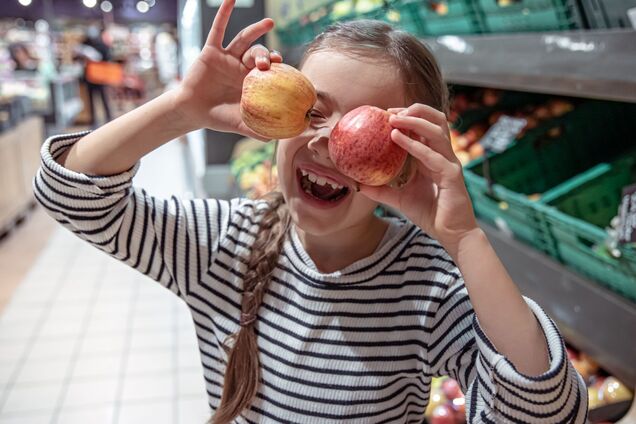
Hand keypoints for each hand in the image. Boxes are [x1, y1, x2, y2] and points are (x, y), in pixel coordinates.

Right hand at [174, 0, 281, 139]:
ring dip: (256, 30)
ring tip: (269, 23)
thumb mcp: (242, 124)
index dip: (278, 67)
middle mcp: (241, 66)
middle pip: (258, 53)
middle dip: (265, 55)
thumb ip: (259, 130)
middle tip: (269, 61)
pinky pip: (218, 29)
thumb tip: (280, 139)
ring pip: (244, 40)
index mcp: (252, 81)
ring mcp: (227, 57)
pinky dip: (224, 13)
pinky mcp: (212, 51)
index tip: (284, 67)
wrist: (193, 112)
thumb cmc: (219, 117)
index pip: (269, 69)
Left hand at [359, 104, 478, 255]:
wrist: (450, 233)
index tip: (385, 113)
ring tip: (393, 118)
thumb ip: (382, 190)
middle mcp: (443, 155)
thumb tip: (358, 185)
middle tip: (390, 111)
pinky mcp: (451, 175)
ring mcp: (449, 163)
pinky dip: (414, 144)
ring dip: (414, 120)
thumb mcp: (399, 199)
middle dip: (414, 110)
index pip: (424, 127)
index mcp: (433, 157)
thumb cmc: (429, 214)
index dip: (408, 116)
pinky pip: (432, 155)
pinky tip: (396, 138)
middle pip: (436, 120)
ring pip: (436, 131)